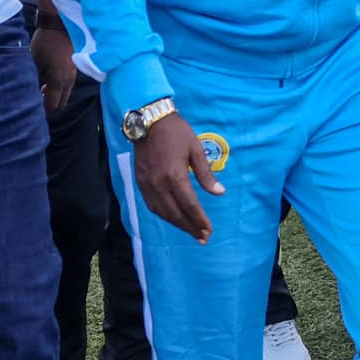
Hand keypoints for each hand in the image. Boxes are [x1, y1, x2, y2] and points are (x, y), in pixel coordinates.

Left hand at [33, 23, 75, 114]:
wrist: (62, 23)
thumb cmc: (46, 42)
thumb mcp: (34, 61)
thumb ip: (35, 80)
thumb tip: (32, 92)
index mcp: (59, 81)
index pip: (52, 105)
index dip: (41, 108)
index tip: (31, 104)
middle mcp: (69, 81)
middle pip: (61, 102)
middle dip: (49, 104)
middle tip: (37, 97)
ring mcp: (75, 74)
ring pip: (65, 93)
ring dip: (55, 94)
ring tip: (43, 87)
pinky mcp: (75, 67)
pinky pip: (68, 84)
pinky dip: (60, 86)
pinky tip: (51, 78)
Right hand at [134, 112, 223, 243]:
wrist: (149, 122)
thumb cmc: (176, 133)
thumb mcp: (195, 149)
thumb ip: (206, 174)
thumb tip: (219, 193)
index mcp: (174, 176)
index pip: (189, 206)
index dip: (199, 220)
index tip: (209, 230)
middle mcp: (159, 185)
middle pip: (175, 214)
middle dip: (190, 228)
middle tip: (203, 238)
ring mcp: (147, 186)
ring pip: (162, 213)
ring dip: (177, 225)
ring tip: (191, 232)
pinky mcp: (140, 183)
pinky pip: (152, 206)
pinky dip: (164, 215)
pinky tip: (173, 219)